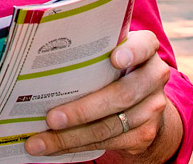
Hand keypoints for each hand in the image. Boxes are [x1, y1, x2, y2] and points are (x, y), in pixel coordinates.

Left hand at [24, 31, 176, 160]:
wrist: (144, 100)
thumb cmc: (111, 65)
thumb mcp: (109, 48)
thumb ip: (90, 46)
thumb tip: (39, 50)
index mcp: (146, 48)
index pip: (144, 45)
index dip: (131, 52)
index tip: (114, 59)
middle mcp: (154, 77)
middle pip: (121, 95)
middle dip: (83, 110)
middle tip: (51, 118)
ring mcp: (152, 109)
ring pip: (109, 126)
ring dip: (70, 137)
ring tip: (40, 141)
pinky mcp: (144, 134)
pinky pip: (107, 143)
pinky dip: (76, 146)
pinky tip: (52, 147)